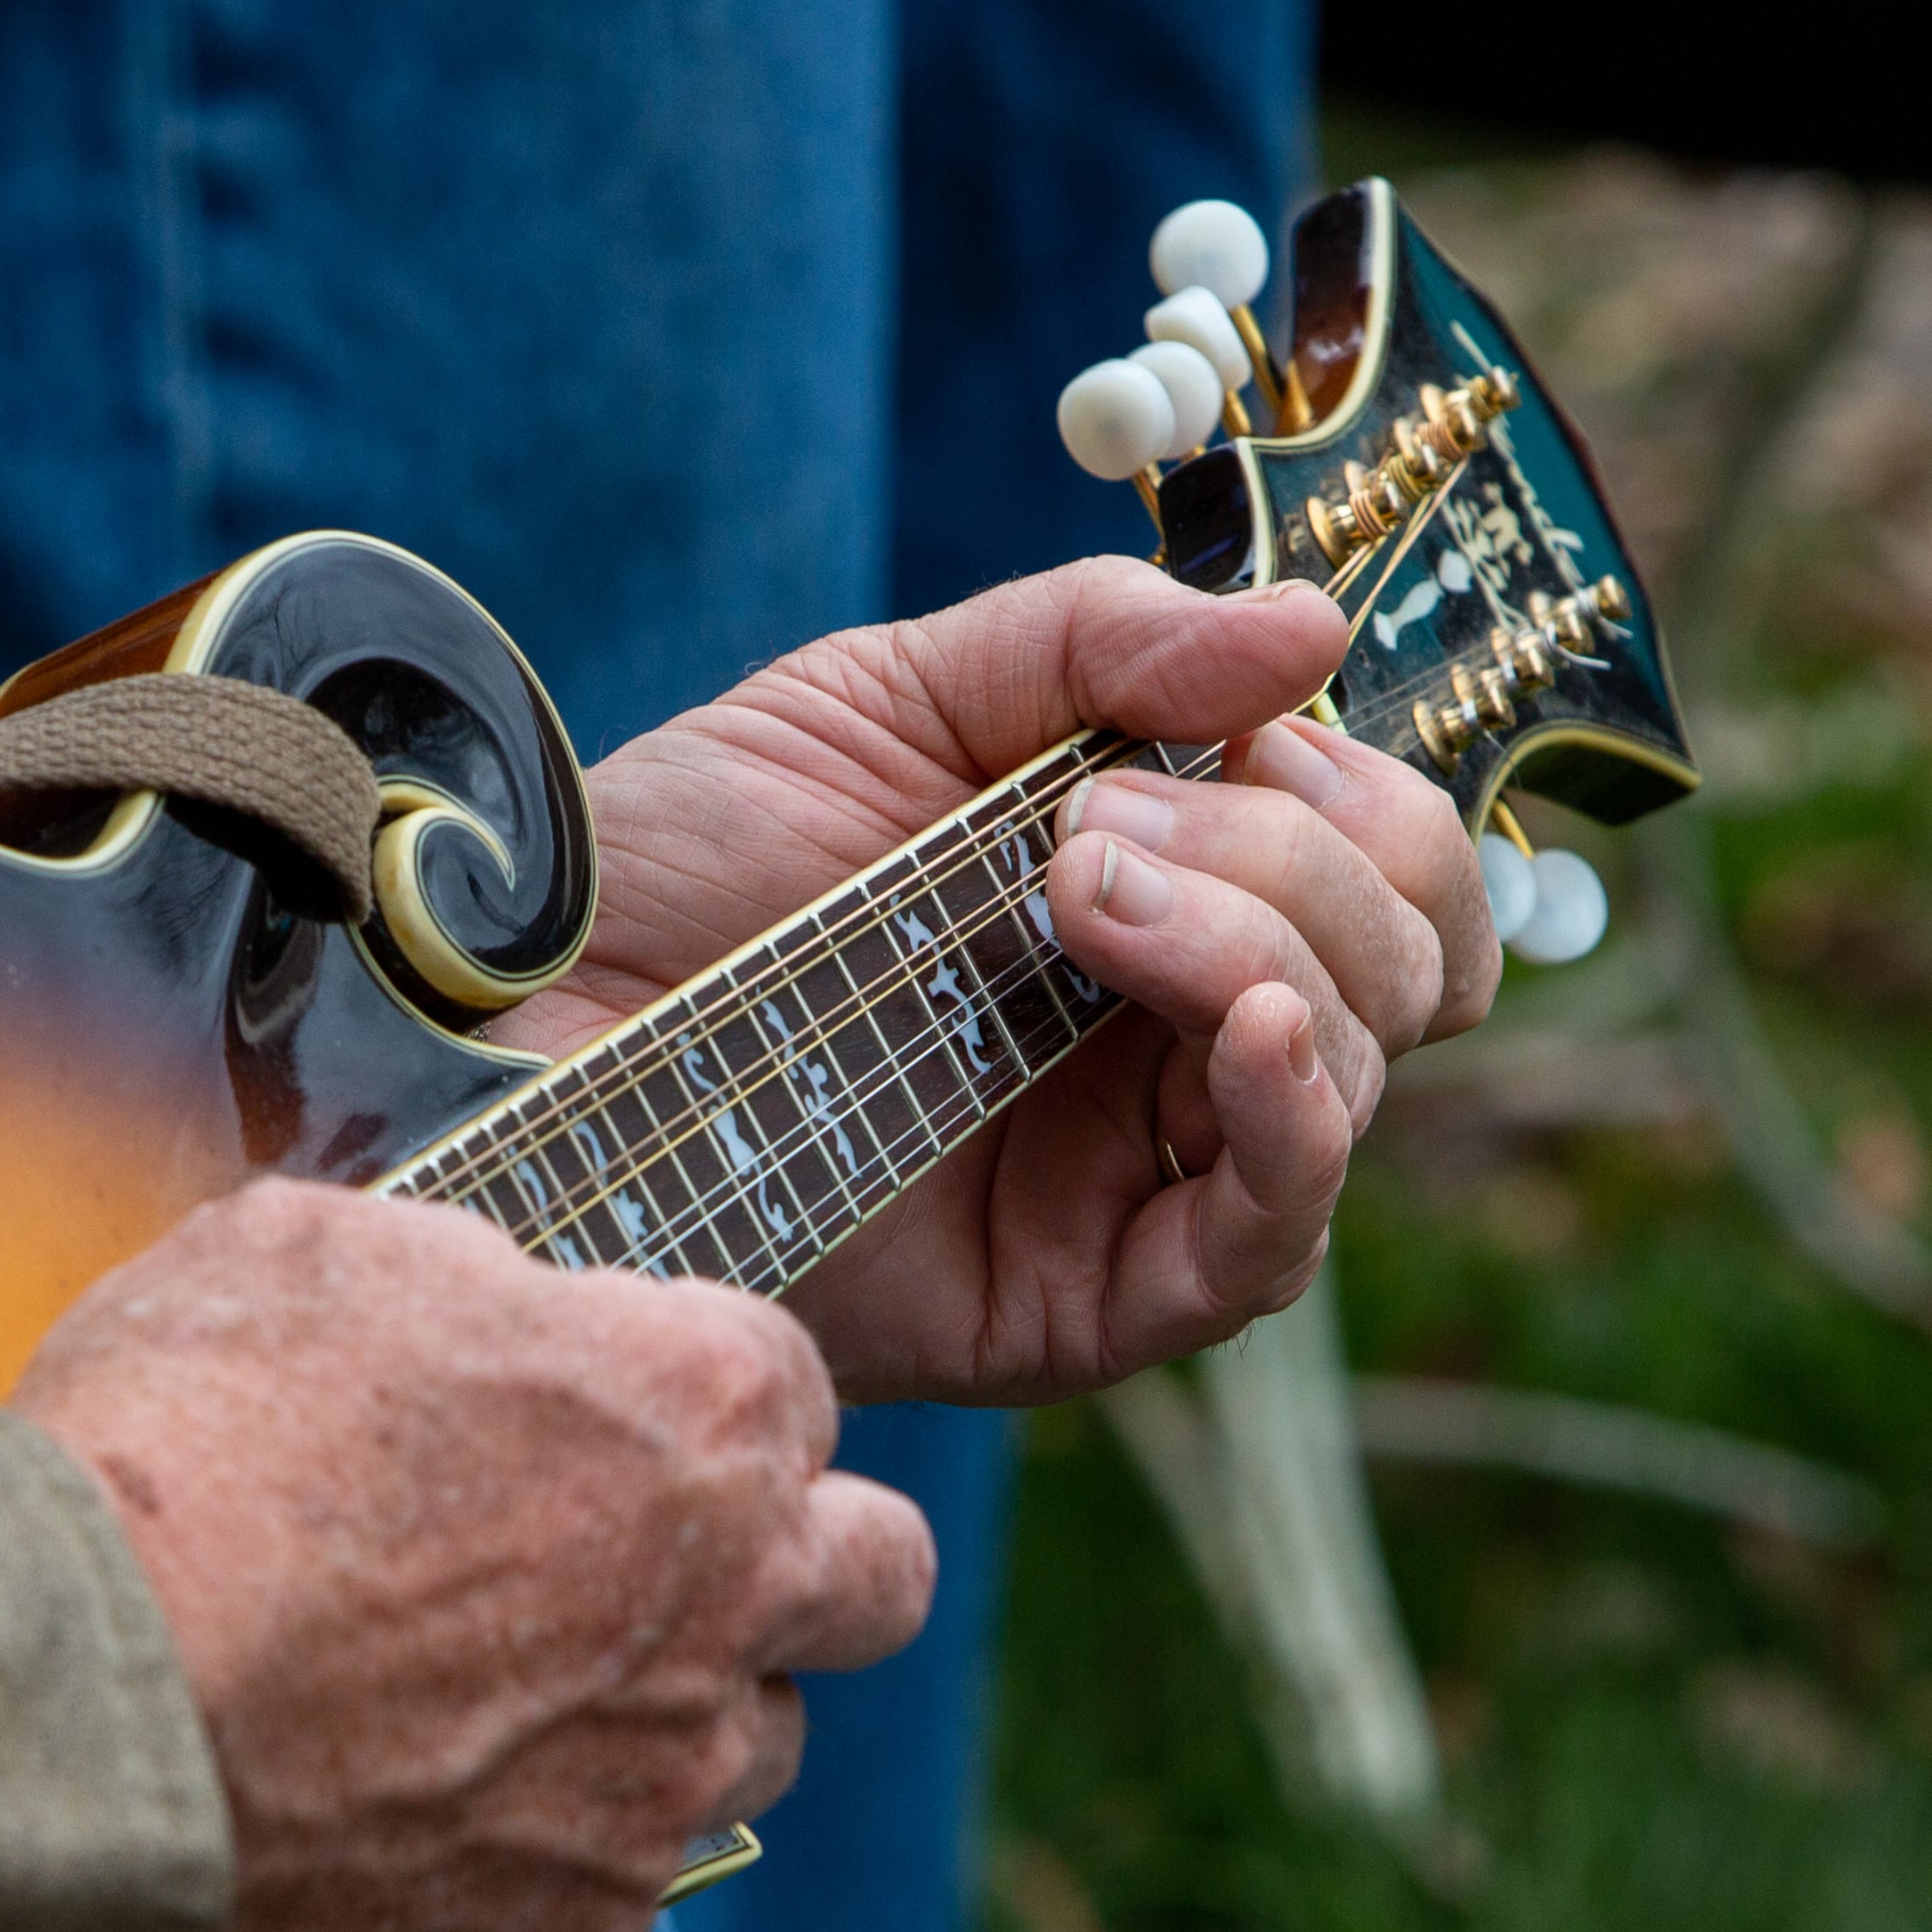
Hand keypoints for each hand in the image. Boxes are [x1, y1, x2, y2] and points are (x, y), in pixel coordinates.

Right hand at [14, 1178, 933, 1931]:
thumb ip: (456, 1274)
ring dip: (670, 1713)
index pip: (790, 1378)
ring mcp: (658, 1784)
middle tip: (651, 1558)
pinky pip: (612, 1882)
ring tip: (498, 1696)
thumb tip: (487, 1308)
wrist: (70, 1720)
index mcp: (693, 1409)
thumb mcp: (303, 1254)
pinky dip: (538, 1847)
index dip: (692, 1388)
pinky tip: (407, 1807)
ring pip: (755, 1745)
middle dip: (799, 1557)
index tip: (607, 1412)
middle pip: (879, 1577)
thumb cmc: (174, 1454)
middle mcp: (730, 1604)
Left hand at [503, 560, 1500, 1406]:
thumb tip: (1316, 628)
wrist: (528, 1015)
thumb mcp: (885, 701)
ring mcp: (1127, 1181)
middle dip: (1306, 861)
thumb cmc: (680, 867)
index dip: (1360, 791)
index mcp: (1154, 908)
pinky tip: (1242, 1027)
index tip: (1240, 727)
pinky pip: (1261, 1246)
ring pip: (1347, 1079)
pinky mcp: (1075, 1303)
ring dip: (1270, 948)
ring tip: (1084, 898)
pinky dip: (1294, 1120)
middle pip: (1404, 969)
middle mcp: (1161, 1050)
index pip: (1386, 871)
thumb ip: (1097, 649)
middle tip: (1095, 835)